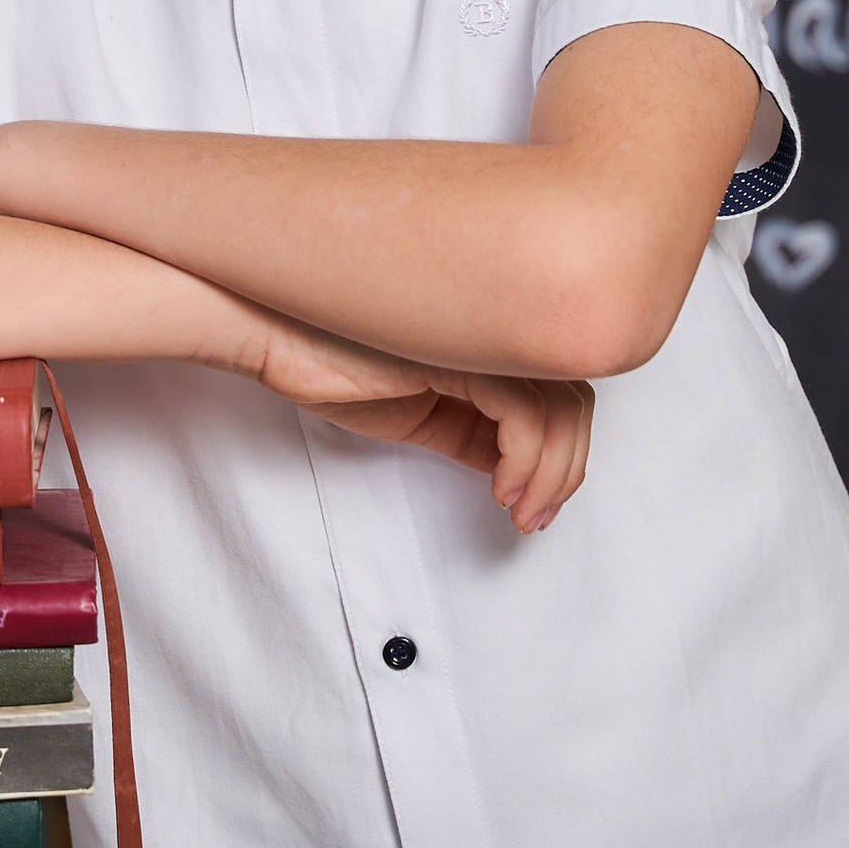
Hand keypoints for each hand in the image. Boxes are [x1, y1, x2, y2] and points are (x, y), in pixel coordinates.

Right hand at [240, 310, 592, 533]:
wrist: (273, 330)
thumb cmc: (328, 362)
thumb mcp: (417, 413)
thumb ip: (469, 430)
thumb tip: (513, 471)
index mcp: (488, 340)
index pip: (563, 388)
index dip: (566, 451)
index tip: (538, 504)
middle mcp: (493, 330)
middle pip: (576, 397)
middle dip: (566, 470)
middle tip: (536, 517)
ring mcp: (482, 335)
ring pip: (562, 407)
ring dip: (550, 477)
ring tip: (521, 512)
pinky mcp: (460, 351)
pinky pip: (525, 412)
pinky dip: (526, 461)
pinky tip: (501, 488)